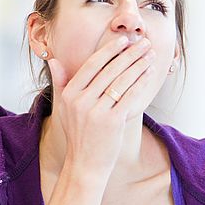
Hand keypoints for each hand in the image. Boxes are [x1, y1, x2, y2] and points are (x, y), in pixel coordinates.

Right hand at [47, 35, 156, 177]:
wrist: (85, 165)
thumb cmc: (78, 136)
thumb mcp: (64, 109)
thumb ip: (60, 83)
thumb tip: (54, 60)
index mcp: (70, 94)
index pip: (91, 65)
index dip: (109, 50)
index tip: (122, 40)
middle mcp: (81, 101)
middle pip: (110, 70)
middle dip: (129, 54)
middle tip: (143, 42)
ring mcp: (96, 111)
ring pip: (121, 81)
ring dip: (139, 65)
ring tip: (150, 55)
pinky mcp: (112, 122)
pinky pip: (129, 97)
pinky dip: (141, 83)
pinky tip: (149, 74)